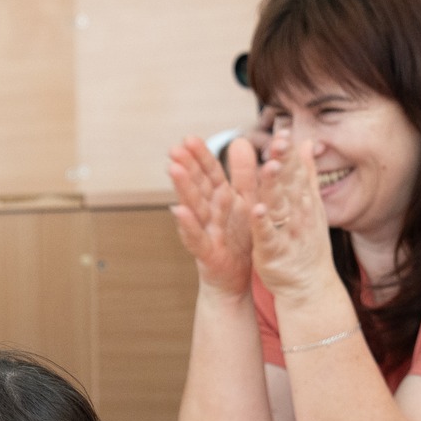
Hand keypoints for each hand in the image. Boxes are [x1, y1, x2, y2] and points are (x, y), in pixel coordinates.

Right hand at [169, 135, 256, 297]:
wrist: (236, 282)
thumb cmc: (238, 242)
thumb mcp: (246, 203)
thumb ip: (244, 174)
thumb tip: (240, 139)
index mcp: (221, 200)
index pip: (210, 174)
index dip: (200, 157)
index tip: (189, 139)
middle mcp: (210, 214)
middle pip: (198, 187)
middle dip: (187, 168)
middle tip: (174, 149)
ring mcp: (206, 233)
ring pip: (194, 208)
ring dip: (184, 189)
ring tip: (174, 170)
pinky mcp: (207, 253)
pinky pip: (197, 238)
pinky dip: (188, 225)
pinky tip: (179, 211)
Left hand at [250, 129, 339, 306]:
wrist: (310, 286)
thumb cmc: (306, 243)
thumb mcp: (310, 207)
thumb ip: (306, 175)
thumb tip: (307, 143)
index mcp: (301, 201)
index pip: (295, 172)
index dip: (289, 153)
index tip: (283, 132)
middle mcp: (297, 214)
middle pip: (289, 185)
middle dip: (283, 163)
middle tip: (278, 141)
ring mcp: (286, 233)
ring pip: (279, 206)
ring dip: (274, 187)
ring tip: (268, 167)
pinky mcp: (273, 252)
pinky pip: (268, 236)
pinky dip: (263, 224)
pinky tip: (257, 210)